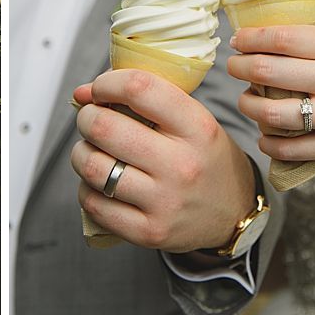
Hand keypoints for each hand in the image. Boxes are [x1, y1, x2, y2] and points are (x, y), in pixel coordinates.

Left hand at [70, 69, 255, 252]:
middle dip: (86, 117)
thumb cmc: (203, 157)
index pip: (139, 89)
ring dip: (81, 152)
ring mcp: (165, 202)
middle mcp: (182, 165)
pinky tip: (99, 182)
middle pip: (104, 128)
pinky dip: (86, 189)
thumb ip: (146, 98)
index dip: (107, 83)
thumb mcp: (193, 118)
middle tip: (91, 119)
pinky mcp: (149, 232)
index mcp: (197, 127)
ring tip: (92, 150)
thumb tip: (83, 92)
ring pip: (92, 166)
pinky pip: (94, 204)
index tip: (98, 89)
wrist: (233, 212)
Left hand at [228, 25, 314, 172]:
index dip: (251, 38)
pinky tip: (265, 134)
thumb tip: (268, 36)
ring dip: (248, 106)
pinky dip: (268, 142)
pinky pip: (290, 149)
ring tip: (247, 100)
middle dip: (239, 69)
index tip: (237, 40)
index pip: (283, 38)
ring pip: (272, 114)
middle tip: (233, 67)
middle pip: (269, 73)